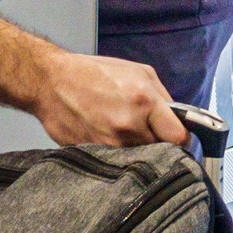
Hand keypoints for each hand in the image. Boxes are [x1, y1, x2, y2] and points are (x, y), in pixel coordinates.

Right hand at [29, 48, 186, 146]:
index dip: (182, 140)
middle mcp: (128, 125)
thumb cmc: (95, 73)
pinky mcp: (91, 152)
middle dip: (159, 142)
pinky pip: (115, 159)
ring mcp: (108, 143)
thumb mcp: (140, 72)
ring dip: (137, 148)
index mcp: (145, 102)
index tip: (179, 138)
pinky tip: (108, 135)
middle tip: (148, 130)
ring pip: (138, 158)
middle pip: (159, 150)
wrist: (50, 82)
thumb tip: (179, 118)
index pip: (178, 137)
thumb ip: (163, 98)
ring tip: (124, 130)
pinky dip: (117, 152)